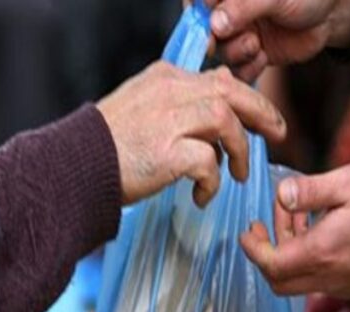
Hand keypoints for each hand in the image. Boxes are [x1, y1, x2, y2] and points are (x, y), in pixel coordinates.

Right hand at [97, 62, 285, 206]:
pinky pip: (208, 163)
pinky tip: (202, 196)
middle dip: (261, 114)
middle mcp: (170, 92)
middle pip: (231, 92)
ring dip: (239, 151)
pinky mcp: (167, 152)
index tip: (261, 119)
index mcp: (165, 78)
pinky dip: (212, 182)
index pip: (218, 80)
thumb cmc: (105, 147)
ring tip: (236, 175)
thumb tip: (214, 119)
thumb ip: (175, 107)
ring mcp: (169, 120)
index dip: (247, 99)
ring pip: (226, 122)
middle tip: (277, 135)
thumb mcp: (141, 109)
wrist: (72, 166)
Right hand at [207, 0, 349, 80]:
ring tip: (256, 44)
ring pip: (221, 53)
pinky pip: (238, 71)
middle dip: (220, 41)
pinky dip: (247, 69)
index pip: (198, 4)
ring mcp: (238, 35)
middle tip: (240, 40)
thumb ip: (242, 7)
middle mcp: (227, 12)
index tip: (209, 31)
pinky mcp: (251, 55)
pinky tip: (262, 58)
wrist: (332, 13)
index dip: (199, 19)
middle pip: (205, 33)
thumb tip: (215, 24)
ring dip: (236, 54)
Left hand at [241, 164, 349, 297]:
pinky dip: (309, 260)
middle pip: (278, 280)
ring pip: (299, 281)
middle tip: (269, 223)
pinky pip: (319, 280)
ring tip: (302, 217)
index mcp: (320, 253)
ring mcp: (342, 286)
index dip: (252, 247)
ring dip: (290, 253)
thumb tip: (281, 195)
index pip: (270, 263)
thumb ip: (308, 190)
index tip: (248, 229)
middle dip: (267, 252)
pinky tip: (324, 231)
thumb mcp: (348, 184)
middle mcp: (327, 278)